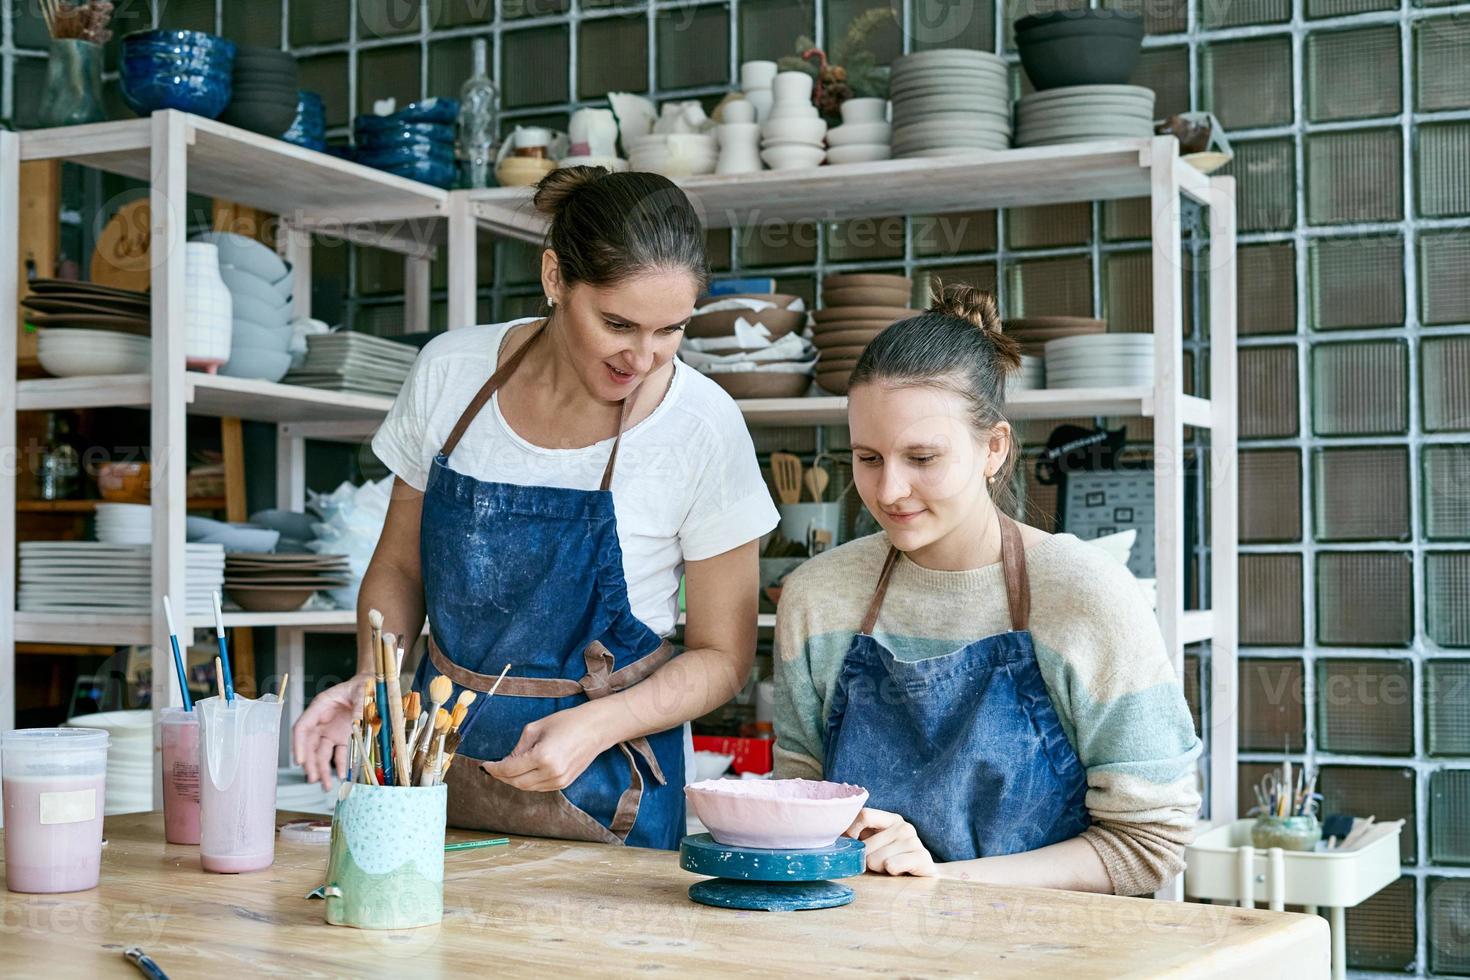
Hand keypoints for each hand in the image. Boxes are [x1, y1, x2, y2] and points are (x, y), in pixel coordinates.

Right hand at [291, 672, 369, 790]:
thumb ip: (359, 707)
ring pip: (321, 752)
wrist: (372, 685)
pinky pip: (338, 754)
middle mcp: (322, 721)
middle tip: (313, 778)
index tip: (299, 760)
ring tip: (325, 785)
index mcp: (320, 707)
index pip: (302, 727)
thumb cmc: (363, 684)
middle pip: (309, 744)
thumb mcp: (362, 691)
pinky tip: (342, 775)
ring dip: (321, 769)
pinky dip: (339, 765)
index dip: (298, 745)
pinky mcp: (342, 737)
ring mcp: (332, 730)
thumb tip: (356, 723)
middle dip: (309, 762)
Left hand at [482, 703, 612, 791]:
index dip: (494, 768)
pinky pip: (538, 787)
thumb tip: (505, 762)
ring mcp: (559, 781)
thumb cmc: (566, 722)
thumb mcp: (535, 728)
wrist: (595, 729)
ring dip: (513, 780)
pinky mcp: (564, 783)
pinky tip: (522, 772)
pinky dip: (527, 781)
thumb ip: (518, 748)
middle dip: (501, 776)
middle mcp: (551, 773)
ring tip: (506, 770)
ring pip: (527, 787)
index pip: (509, 769)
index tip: (485, 765)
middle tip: (492, 768)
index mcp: (542, 757)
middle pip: (516, 782)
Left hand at [844, 808, 937, 876]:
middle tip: (876, 865)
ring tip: (888, 869)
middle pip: (866, 845)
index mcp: (890, 819)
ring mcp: (914, 841)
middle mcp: (903, 826)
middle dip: (865, 860)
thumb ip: (858, 838)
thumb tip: (831, 836)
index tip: (850, 846)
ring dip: (878, 869)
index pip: (864, 815)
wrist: (922, 879)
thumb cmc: (892, 861)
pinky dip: (890, 871)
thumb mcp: (874, 845)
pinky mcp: (922, 858)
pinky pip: (892, 865)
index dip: (851, 832)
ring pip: (876, 859)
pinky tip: (896, 872)